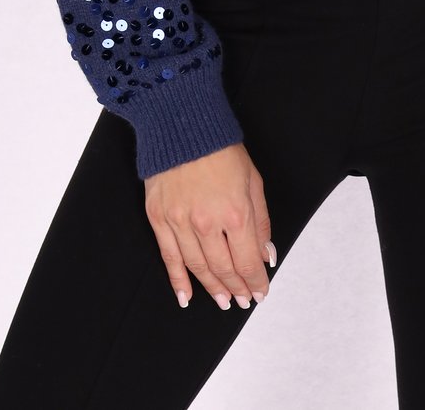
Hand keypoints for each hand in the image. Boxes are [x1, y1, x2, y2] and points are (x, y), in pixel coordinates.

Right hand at [143, 141, 274, 311]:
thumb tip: (265, 254)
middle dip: (236, 287)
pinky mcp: (159, 218)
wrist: (183, 124)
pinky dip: (178, 280)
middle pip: (224, 268)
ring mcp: (180, 222)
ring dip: (212, 288)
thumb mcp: (253, 180)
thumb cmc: (221, 148)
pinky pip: (169, 257)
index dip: (255, 281)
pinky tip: (186, 296)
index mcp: (236, 212)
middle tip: (242, 300)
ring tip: (222, 300)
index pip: (248, 261)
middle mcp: (207, 223)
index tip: (260, 291)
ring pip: (198, 267)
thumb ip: (261, 220)